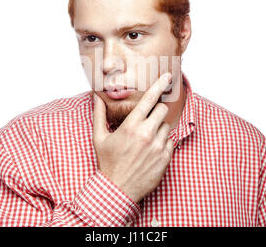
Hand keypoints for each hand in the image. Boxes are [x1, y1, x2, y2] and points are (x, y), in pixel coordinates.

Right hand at [92, 72, 173, 202]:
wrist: (117, 190)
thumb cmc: (107, 163)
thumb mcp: (99, 138)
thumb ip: (99, 115)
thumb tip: (96, 97)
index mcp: (131, 126)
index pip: (149, 99)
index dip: (160, 85)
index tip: (168, 76)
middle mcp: (147, 134)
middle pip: (162, 110)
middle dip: (156, 111)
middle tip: (147, 120)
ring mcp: (158, 147)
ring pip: (166, 126)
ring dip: (158, 129)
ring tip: (145, 141)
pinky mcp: (165, 159)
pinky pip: (170, 142)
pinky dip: (163, 144)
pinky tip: (150, 152)